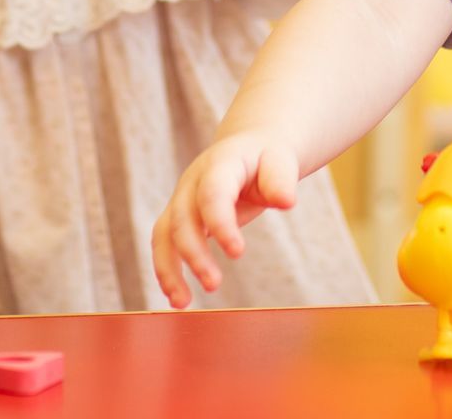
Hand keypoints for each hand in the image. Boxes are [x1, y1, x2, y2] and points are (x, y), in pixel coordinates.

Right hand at [151, 133, 300, 308]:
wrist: (250, 148)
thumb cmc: (267, 159)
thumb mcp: (280, 161)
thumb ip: (281, 180)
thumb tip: (286, 201)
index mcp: (220, 163)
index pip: (212, 193)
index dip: (220, 223)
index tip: (237, 253)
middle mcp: (193, 181)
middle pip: (183, 218)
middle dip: (194, 254)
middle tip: (214, 285)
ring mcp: (182, 198)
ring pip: (164, 233)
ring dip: (169, 269)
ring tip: (182, 303)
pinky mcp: (179, 216)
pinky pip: (165, 244)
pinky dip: (167, 271)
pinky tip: (178, 298)